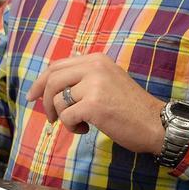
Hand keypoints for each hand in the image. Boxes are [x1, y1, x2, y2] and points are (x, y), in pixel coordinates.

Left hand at [25, 53, 165, 153]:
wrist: (156, 124)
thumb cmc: (131, 108)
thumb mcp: (108, 80)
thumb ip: (84, 76)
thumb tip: (51, 82)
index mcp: (96, 59)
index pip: (56, 65)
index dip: (40, 82)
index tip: (32, 96)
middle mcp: (95, 67)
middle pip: (52, 80)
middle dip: (44, 101)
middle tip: (51, 118)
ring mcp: (94, 85)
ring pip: (58, 100)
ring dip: (62, 117)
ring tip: (79, 124)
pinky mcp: (94, 105)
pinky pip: (66, 116)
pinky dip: (71, 127)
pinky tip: (85, 130)